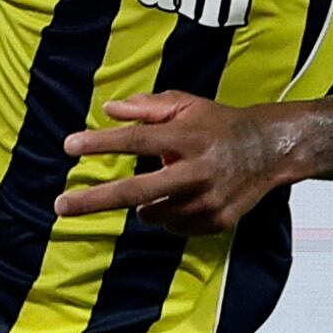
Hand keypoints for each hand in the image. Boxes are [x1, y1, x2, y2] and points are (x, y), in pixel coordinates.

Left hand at [56, 91, 309, 227]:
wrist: (270, 151)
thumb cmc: (221, 125)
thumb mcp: (187, 105)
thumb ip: (147, 107)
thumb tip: (109, 110)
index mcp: (187, 137)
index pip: (136, 140)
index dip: (100, 143)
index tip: (69, 146)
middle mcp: (196, 171)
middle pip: (135, 190)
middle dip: (94, 200)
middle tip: (61, 206)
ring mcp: (207, 201)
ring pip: (151, 214)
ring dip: (145, 203)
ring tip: (165, 184)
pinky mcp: (216, 222)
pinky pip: (173, 227)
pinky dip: (169, 215)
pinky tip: (186, 197)